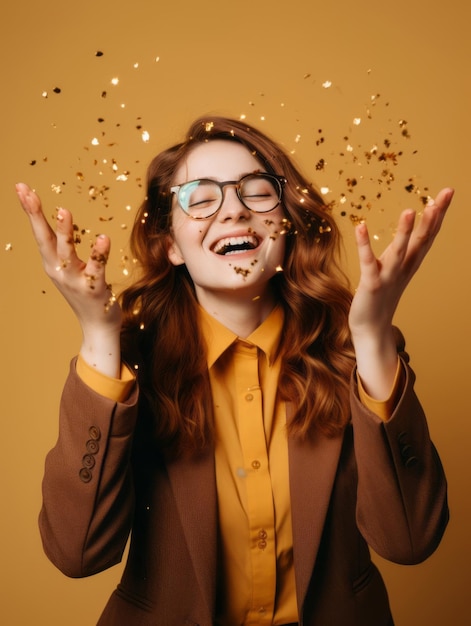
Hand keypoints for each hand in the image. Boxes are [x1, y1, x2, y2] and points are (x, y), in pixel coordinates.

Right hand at [16, 183, 122, 376]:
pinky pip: (96, 268)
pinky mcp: (94, 289)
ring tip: (63, 211)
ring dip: (64, 232)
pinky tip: (103, 238)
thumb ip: (64, 247)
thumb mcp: (70, 268)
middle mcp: (59, 271)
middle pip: (44, 239)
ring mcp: (75, 281)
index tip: (21, 187)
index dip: (31, 210)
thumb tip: (60, 218)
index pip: (39, 233)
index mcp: (52, 264)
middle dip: (35, 215)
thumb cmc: (86, 292)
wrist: (98, 326)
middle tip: (27, 192)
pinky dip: (99, 253)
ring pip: (67, 253)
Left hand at [349, 187, 453, 397]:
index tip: (447, 192)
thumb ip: (403, 250)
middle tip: (444, 194)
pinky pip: (368, 262)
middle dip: (433, 217)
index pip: (428, 234)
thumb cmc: (381, 296)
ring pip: (400, 252)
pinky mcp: (371, 284)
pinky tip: (360, 226)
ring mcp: (388, 277)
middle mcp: (403, 268)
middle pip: (422, 240)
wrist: (371, 329)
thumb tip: (410, 227)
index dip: (438, 214)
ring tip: (410, 210)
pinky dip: (364, 245)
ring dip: (405, 232)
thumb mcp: (395, 269)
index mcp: (410, 263)